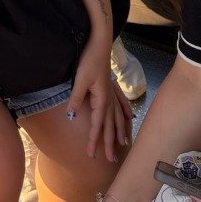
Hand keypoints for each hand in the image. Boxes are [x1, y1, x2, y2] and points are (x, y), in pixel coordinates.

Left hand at [67, 35, 131, 161]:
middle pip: (109, 125)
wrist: (99, 42)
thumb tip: (71, 117)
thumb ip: (76, 99)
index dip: (94, 141)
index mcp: (101, 100)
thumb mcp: (80, 80)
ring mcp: (111, 92)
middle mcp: (108, 99)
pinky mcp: (110, 86)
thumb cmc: (89, 59)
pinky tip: (129, 118)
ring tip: (123, 143)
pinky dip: (124, 113)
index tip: (91, 155)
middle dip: (109, 142)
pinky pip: (119, 105)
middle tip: (111, 159)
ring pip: (116, 117)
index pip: (97, 125)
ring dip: (118, 131)